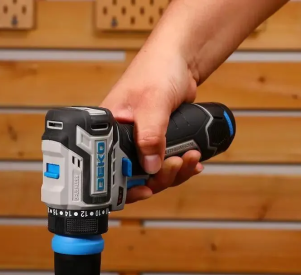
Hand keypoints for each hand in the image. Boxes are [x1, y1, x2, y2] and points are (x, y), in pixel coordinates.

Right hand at [100, 44, 203, 203]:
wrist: (180, 60)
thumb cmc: (156, 70)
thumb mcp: (152, 103)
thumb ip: (150, 135)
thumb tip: (151, 167)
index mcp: (108, 131)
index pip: (110, 169)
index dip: (127, 185)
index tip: (147, 188)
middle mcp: (121, 140)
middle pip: (135, 177)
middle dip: (159, 177)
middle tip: (174, 164)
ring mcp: (140, 143)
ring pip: (154, 173)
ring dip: (175, 172)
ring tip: (190, 158)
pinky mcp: (157, 142)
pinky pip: (166, 164)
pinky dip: (181, 166)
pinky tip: (192, 161)